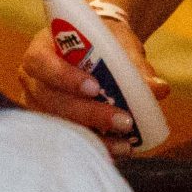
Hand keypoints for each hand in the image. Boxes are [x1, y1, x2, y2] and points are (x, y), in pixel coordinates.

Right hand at [18, 13, 168, 147]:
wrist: (95, 48)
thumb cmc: (102, 41)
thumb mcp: (116, 42)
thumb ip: (134, 64)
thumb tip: (158, 89)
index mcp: (41, 49)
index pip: (42, 63)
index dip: (65, 77)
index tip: (95, 87)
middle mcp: (33, 80)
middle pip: (51, 100)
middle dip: (88, 114)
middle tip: (123, 121)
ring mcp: (37, 105)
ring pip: (59, 124)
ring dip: (93, 136)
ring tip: (126, 143)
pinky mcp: (49, 124)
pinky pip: (68, 137)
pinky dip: (94, 144)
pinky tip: (117, 151)